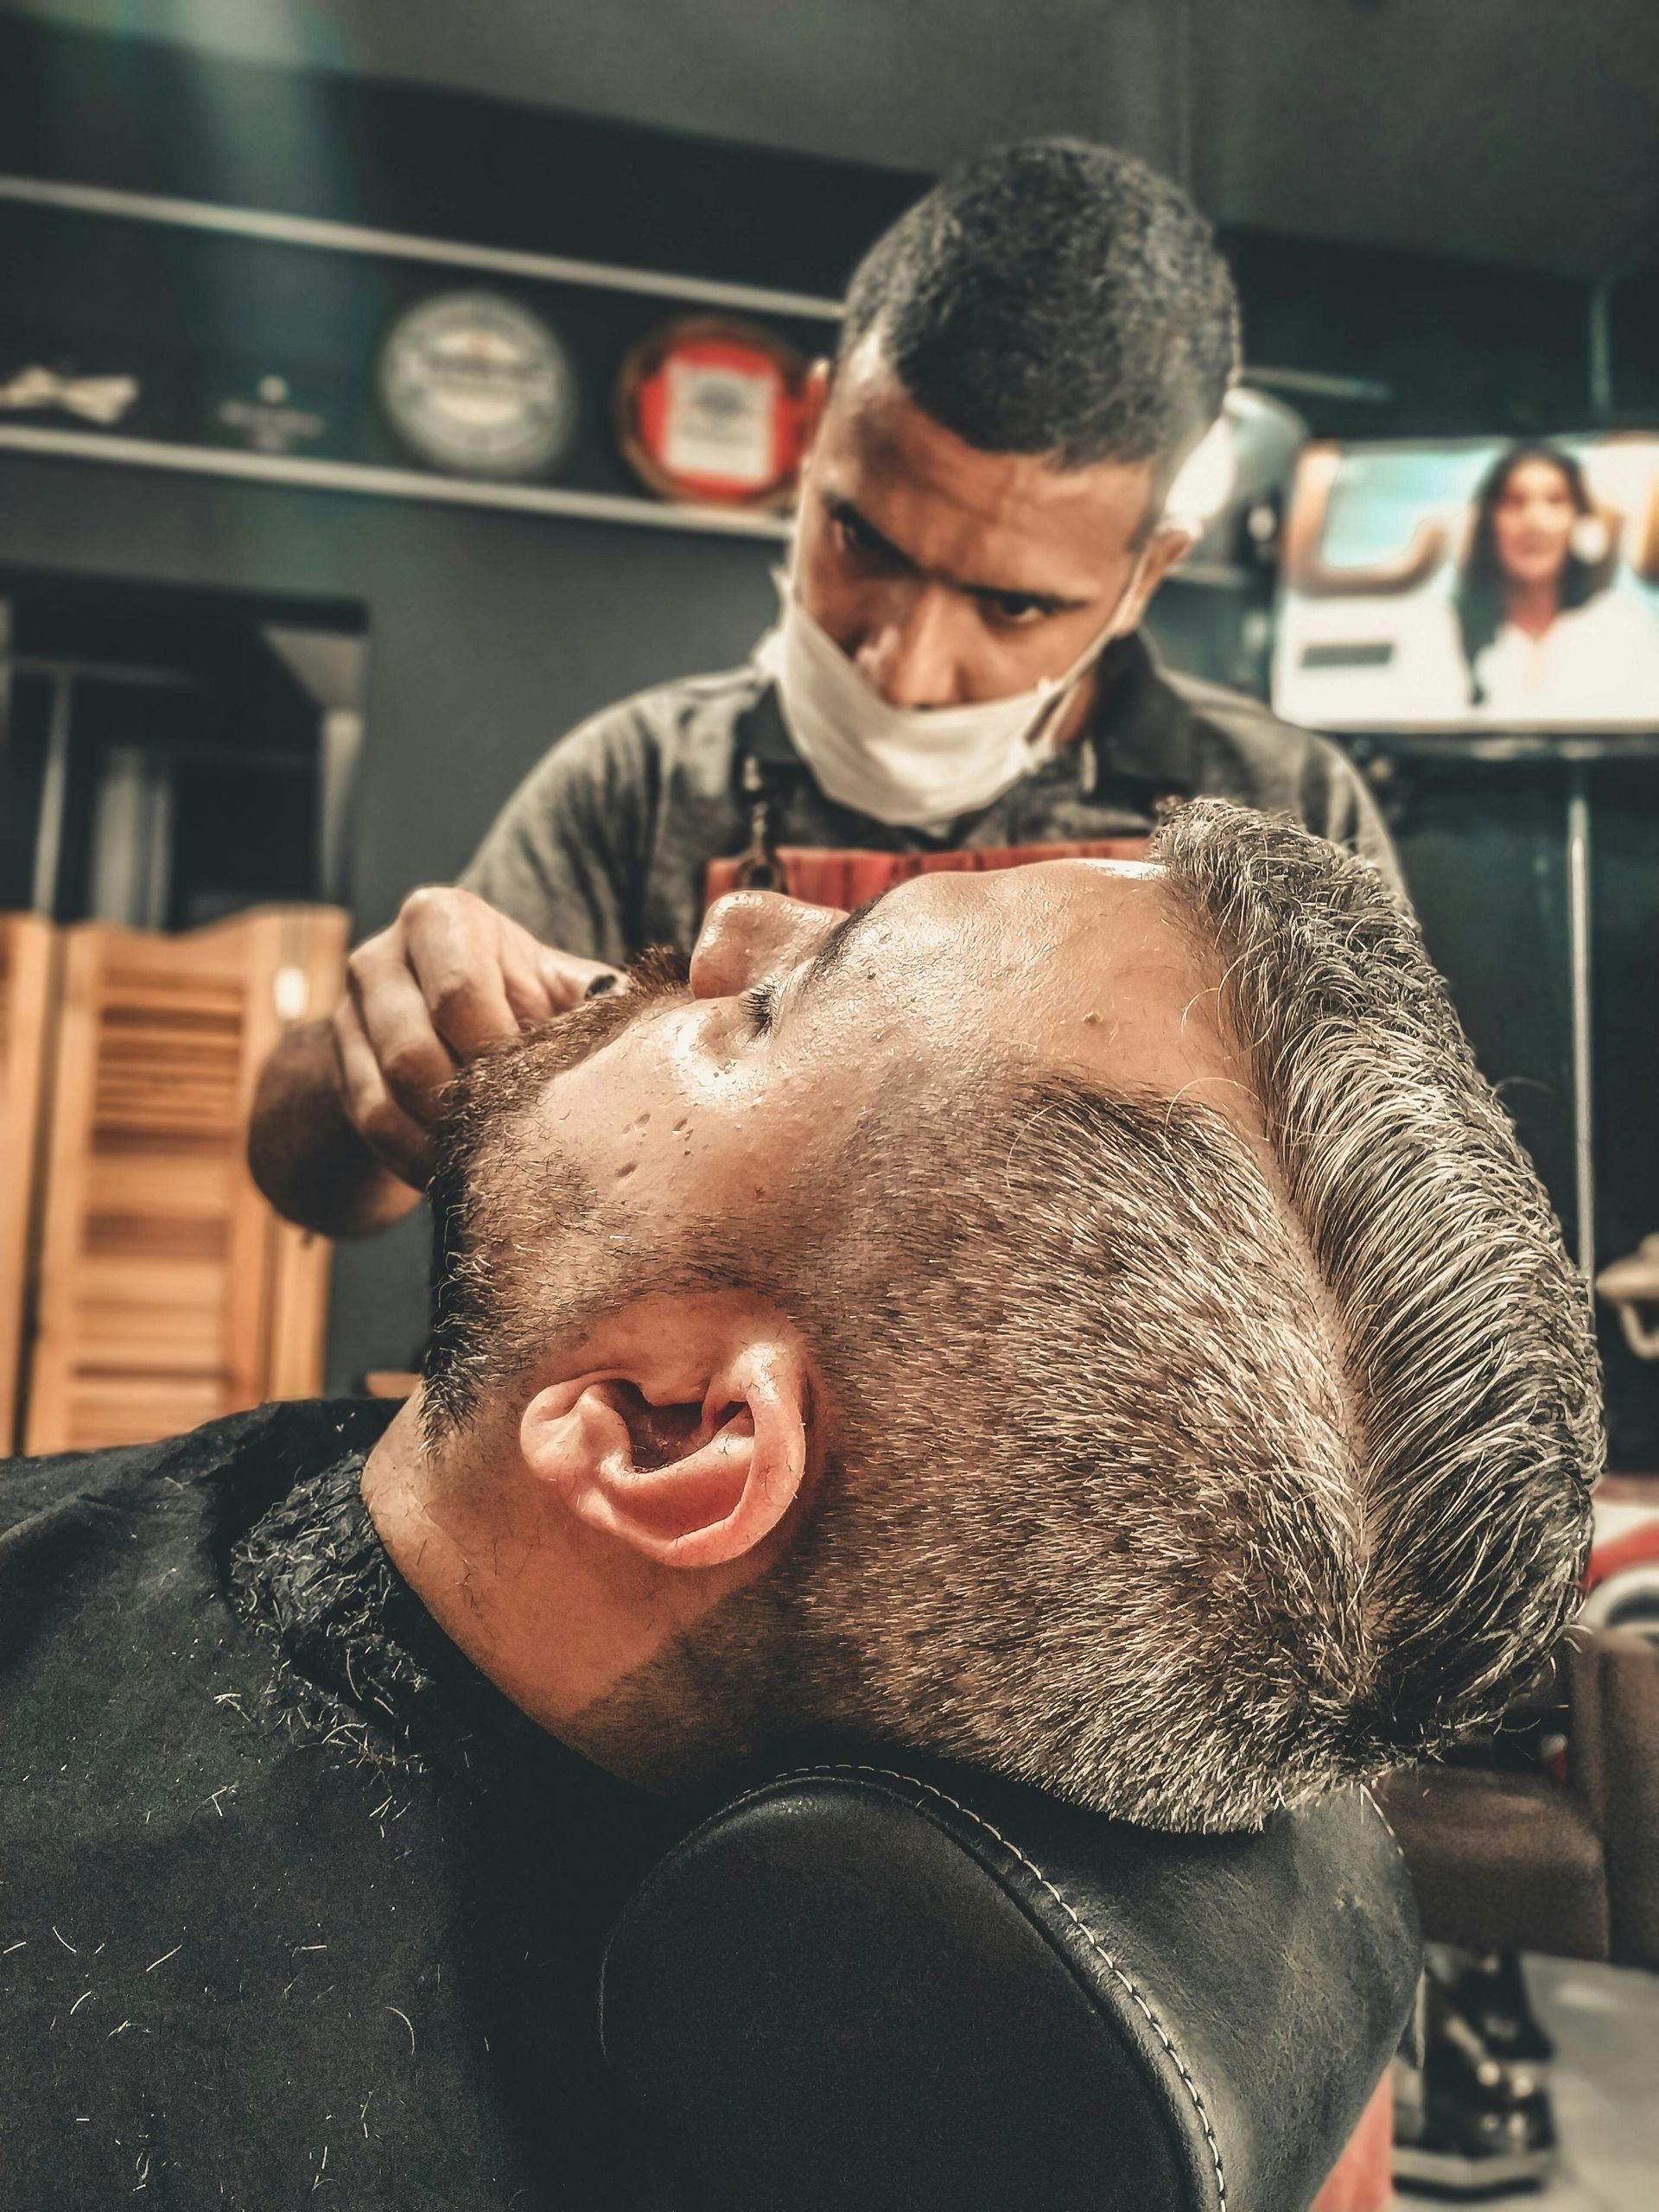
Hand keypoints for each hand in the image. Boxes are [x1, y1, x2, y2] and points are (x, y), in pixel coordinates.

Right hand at [332, 886, 619, 1186]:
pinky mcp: (339, 1067)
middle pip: (413, 1054)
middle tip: (520, 1137)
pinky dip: (416, 1158)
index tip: (537, 1088)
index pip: (458, 993)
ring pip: (386, 1097)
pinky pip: (371, 1127)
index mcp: (445, 917)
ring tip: (495, 1161)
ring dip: (444, 1139)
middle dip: (471, 1107)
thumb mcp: (569, 988)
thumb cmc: (532, 1006)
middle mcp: (383, 954)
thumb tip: (698, 1022)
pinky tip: (457, 1170)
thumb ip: (613, 1000)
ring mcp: (351, 1012)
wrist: (453, 1030)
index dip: (499, 1054)